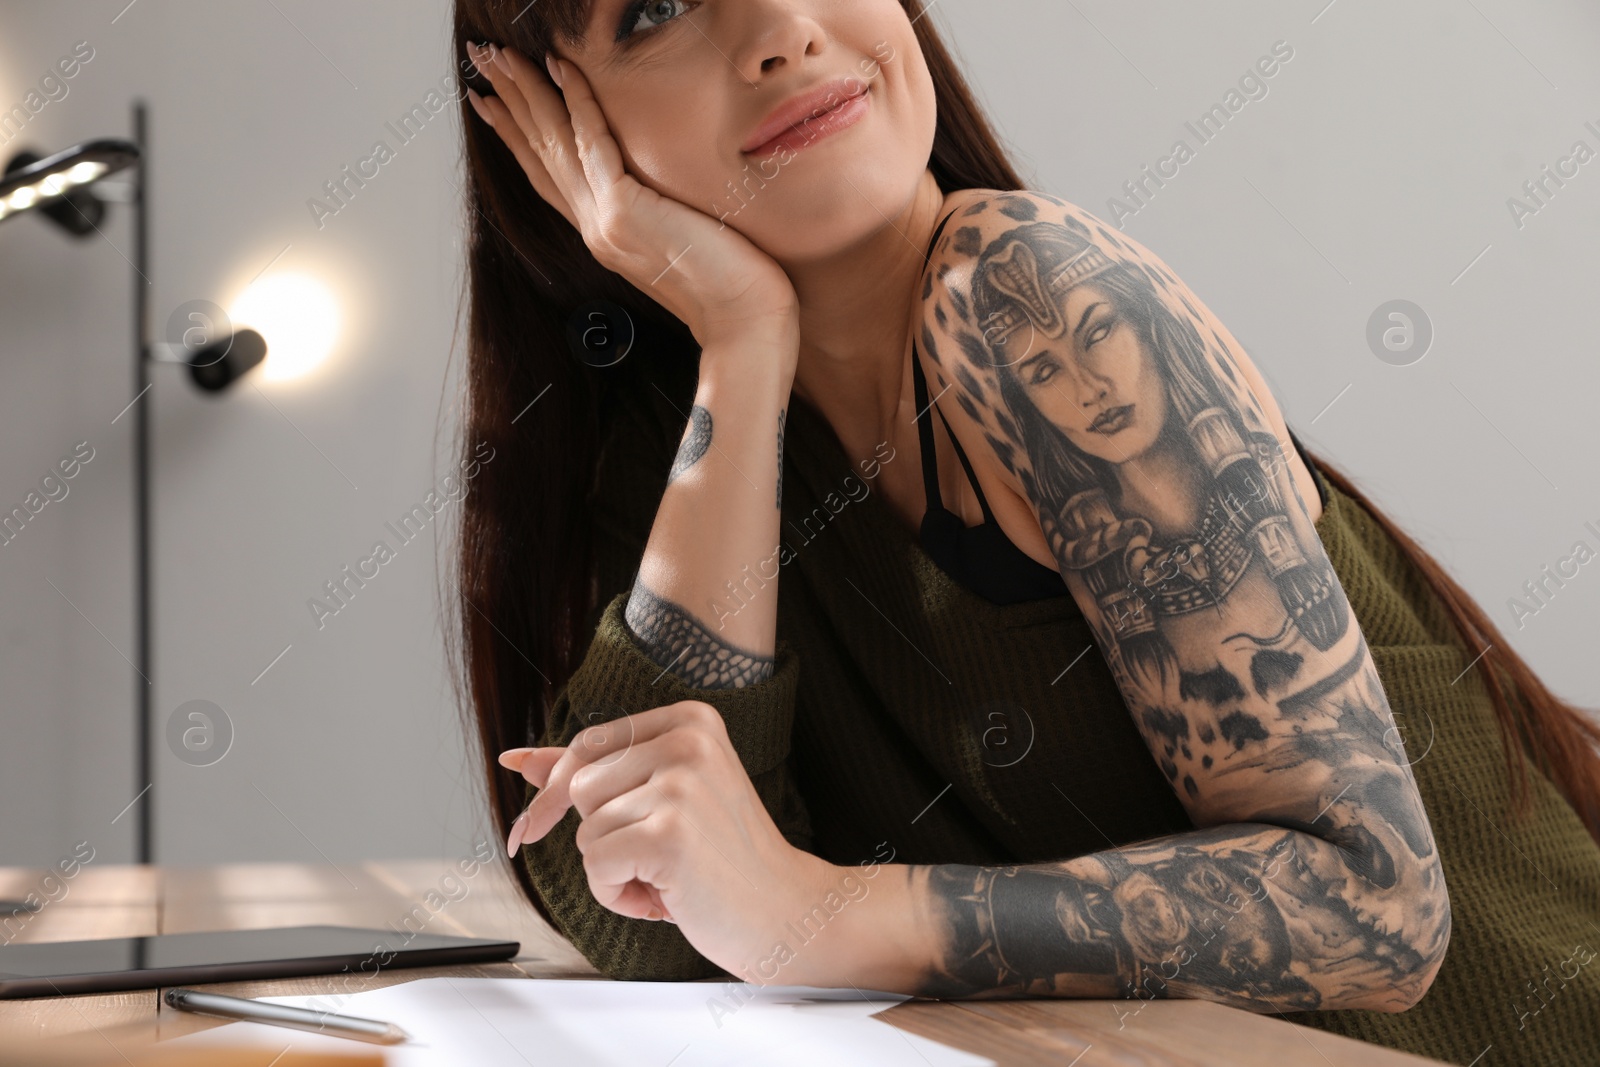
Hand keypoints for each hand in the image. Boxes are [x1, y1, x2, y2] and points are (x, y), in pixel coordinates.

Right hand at [465, 41, 800, 354]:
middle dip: (509, 102)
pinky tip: (560, 68)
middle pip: (540, 153)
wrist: (744, 323)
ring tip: (498, 57)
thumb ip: (659, 214)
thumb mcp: (683, 243)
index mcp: (605, 235)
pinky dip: (576, 101)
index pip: (550, 176)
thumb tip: (665, 190)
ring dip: (525, 92)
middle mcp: (596, 227)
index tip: (492, 103)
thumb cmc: (731, 287)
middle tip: (481, 61)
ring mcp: (605, 220)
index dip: (517, 137)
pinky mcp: (626, 211)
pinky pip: (592, 142)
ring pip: (553, 143)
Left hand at [498, 702, 838, 981]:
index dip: (555, 793)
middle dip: (603, 834)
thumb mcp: (664, 798)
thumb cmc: (724, 860)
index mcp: (689, 720)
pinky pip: (597, 863)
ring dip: (612, 869)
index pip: (586, 745)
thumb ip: (596, 772)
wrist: (785, 911)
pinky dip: (618, 894)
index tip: (529, 828)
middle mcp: (687, 740)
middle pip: (580, 787)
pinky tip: (664, 897)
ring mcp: (680, 785)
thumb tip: (520, 759)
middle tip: (658, 857)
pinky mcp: (670, 833)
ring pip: (586, 829)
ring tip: (667, 876)